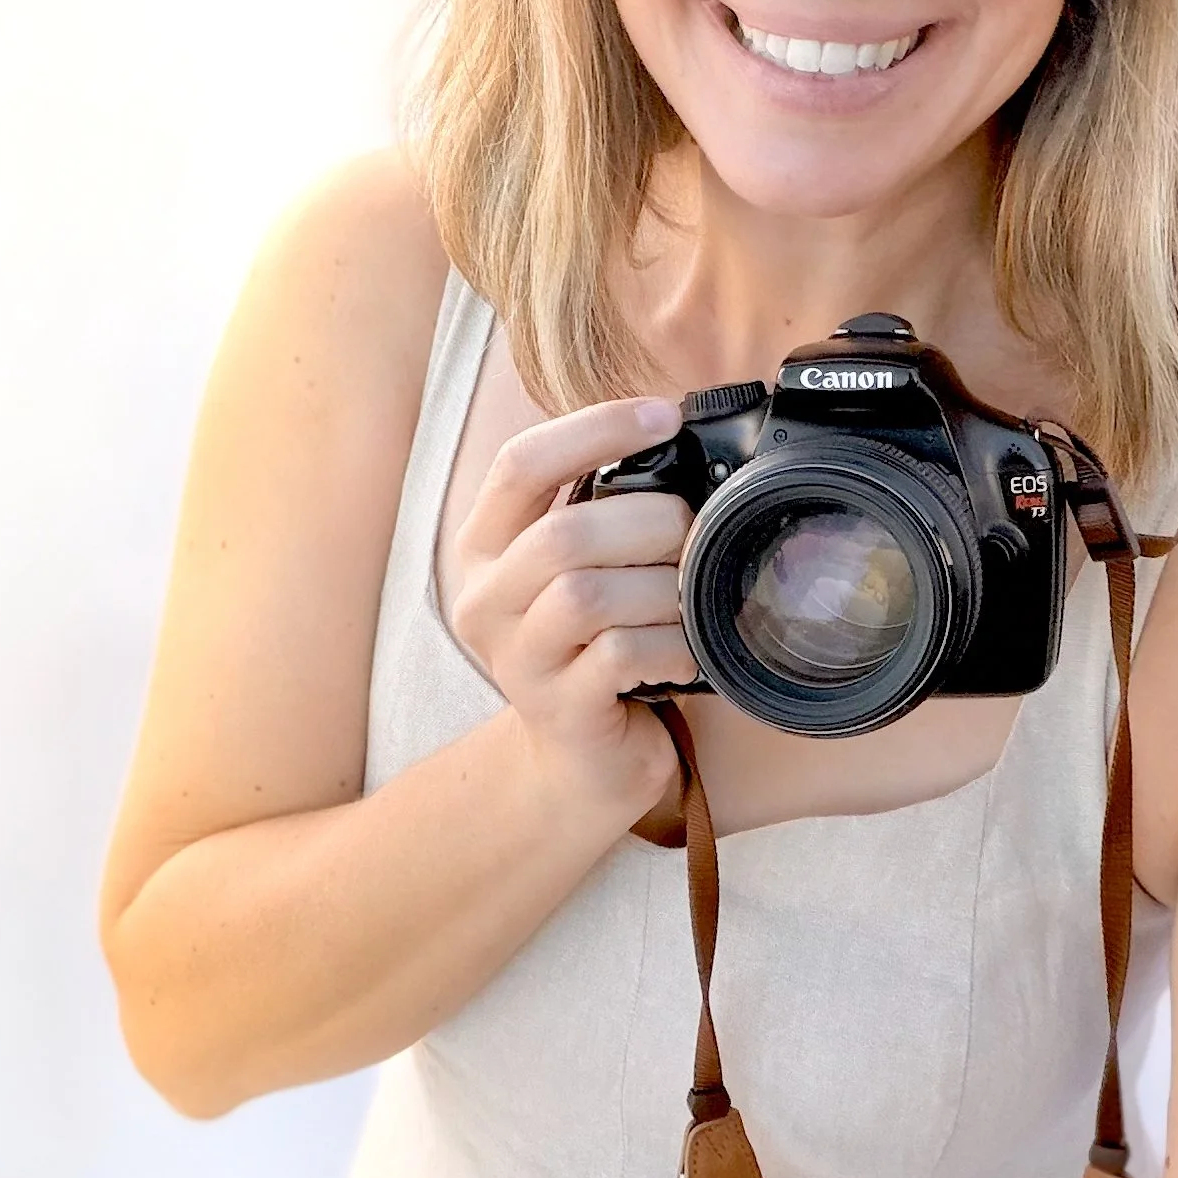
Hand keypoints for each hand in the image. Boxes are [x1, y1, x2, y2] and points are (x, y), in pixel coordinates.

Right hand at [442, 394, 694, 814]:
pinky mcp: (558, 711)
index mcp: (486, 549)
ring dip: (660, 589)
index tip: (662, 414)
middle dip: (648, 523)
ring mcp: (517, 660)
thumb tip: (677, 441)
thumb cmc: (594, 648)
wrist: (581, 763)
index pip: (520, 465)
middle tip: (690, 536)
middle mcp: (486, 601)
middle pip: (563, 534)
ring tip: (686, 598)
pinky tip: (680, 649)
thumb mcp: (582, 570)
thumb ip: (603, 513)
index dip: (593, 429)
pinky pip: (618, 656)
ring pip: (587, 596)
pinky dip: (666, 644)